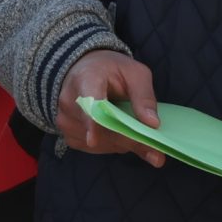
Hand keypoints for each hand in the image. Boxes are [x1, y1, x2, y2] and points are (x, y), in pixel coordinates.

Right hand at [54, 50, 166, 166]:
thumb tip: (153, 124)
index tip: (93, 140)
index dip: (91, 123)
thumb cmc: (111, 70)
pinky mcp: (69, 136)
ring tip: (133, 127)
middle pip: (100, 131)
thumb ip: (144, 96)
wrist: (85, 71)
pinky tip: (118, 131)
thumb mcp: (135, 73)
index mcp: (86, 80)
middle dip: (129, 140)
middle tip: (156, 152)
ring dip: (123, 142)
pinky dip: (113, 144)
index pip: (87, 104)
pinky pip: (96, 149)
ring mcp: (66, 121)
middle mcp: (70, 102)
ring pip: (101, 144)